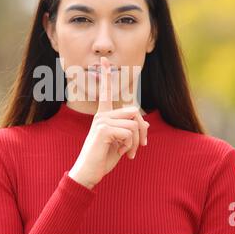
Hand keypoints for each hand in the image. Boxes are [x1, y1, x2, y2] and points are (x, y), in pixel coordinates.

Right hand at [68, 56, 149, 188]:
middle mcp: (101, 115)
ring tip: (128, 152)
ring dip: (136, 141)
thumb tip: (146, 122)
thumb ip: (131, 131)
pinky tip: (121, 153)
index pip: (107, 92)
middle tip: (140, 146)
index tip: (103, 60)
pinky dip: (130, 146)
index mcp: (104, 116)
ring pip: (133, 123)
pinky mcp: (103, 130)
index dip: (107, 76)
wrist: (88, 173)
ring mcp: (101, 121)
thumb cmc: (103, 158)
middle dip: (142, 130)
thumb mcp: (122, 143)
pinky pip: (128, 132)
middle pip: (134, 112)